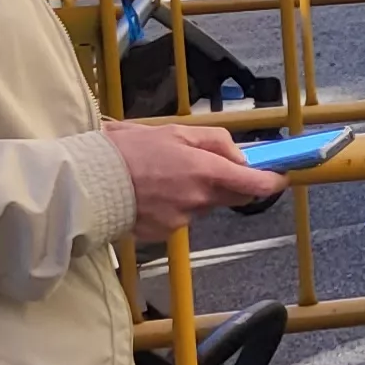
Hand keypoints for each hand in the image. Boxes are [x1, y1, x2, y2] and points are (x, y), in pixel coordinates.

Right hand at [103, 122, 282, 237]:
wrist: (85, 182)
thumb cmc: (127, 151)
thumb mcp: (176, 132)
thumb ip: (215, 142)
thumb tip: (241, 156)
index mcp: (206, 172)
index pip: (257, 184)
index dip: (272, 181)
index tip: (279, 176)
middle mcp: (199, 199)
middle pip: (233, 196)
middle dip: (230, 183)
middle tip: (207, 167)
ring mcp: (182, 219)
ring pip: (204, 206)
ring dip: (196, 193)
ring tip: (163, 176)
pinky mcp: (164, 232)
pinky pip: (181, 218)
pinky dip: (174, 206)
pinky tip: (151, 193)